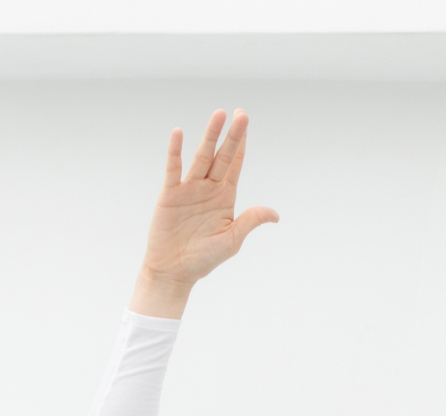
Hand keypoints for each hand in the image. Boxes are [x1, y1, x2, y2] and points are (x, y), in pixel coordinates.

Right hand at [130, 110, 277, 318]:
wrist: (173, 271)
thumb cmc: (203, 259)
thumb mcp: (231, 240)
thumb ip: (249, 222)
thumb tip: (275, 215)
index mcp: (225, 196)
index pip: (236, 164)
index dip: (242, 144)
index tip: (246, 123)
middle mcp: (208, 187)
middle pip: (222, 155)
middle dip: (232, 135)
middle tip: (241, 114)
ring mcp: (189, 188)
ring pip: (201, 156)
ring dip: (210, 136)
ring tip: (219, 115)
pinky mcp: (170, 194)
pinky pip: (173, 168)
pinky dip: (175, 151)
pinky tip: (179, 133)